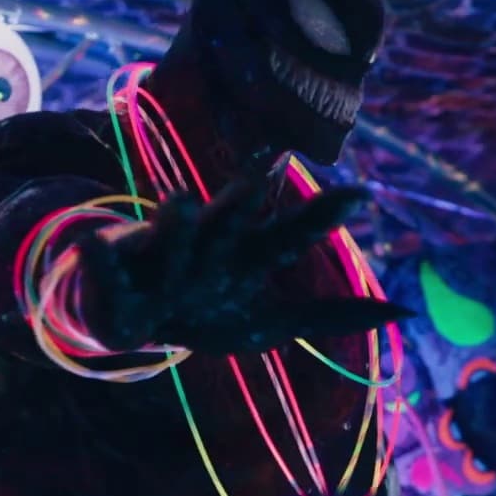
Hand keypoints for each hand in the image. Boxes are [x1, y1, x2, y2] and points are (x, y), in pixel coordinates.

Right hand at [80, 180, 411, 355]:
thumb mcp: (269, 322)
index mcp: (244, 258)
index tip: (361, 194)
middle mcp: (205, 244)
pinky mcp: (113, 265)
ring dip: (177, 222)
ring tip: (184, 201)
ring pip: (172, 235)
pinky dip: (98, 255)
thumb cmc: (204, 309)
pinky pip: (105, 261)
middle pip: (230, 221)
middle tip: (264, 174)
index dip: (322, 217)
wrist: (132, 317)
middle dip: (244, 200)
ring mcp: (158, 250)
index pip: (290, 235)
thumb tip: (403, 314)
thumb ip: (329, 315)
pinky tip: (93, 245)